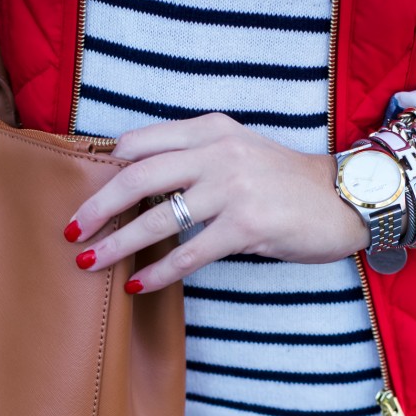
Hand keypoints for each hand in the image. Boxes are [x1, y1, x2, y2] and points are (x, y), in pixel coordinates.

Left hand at [66, 113, 369, 291]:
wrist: (344, 200)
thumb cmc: (287, 184)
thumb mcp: (240, 154)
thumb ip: (196, 162)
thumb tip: (144, 192)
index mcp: (211, 131)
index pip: (143, 141)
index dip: (107, 168)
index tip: (84, 193)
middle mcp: (218, 152)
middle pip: (138, 175)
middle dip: (98, 205)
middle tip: (70, 229)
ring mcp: (233, 188)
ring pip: (157, 217)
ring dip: (117, 243)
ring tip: (89, 262)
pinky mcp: (247, 226)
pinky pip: (189, 253)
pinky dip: (159, 271)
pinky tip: (137, 284)